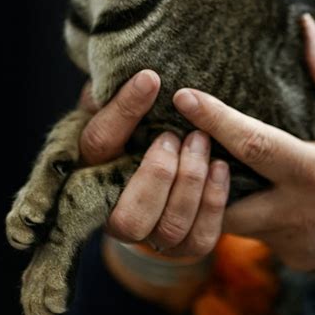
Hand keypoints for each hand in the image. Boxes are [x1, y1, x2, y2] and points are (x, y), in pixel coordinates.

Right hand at [79, 71, 229, 255]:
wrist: (181, 153)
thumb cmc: (145, 118)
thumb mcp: (127, 99)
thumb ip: (117, 88)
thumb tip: (125, 69)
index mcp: (93, 168)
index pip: (98, 145)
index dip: (124, 111)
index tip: (151, 78)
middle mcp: (115, 211)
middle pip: (126, 217)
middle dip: (157, 173)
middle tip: (174, 134)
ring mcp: (151, 234)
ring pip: (168, 229)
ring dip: (189, 182)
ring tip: (202, 141)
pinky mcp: (185, 245)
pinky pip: (200, 239)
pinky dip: (214, 202)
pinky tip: (221, 167)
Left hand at [173, 14, 314, 268]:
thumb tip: (304, 26)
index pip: (251, 145)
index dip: (213, 119)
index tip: (182, 96)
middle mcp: (300, 215)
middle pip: (223, 203)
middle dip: (194, 176)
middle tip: (174, 140)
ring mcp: (297, 244)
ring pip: (234, 224)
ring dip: (215, 193)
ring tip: (201, 157)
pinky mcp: (298, 259)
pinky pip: (257, 233)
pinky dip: (246, 208)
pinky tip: (244, 183)